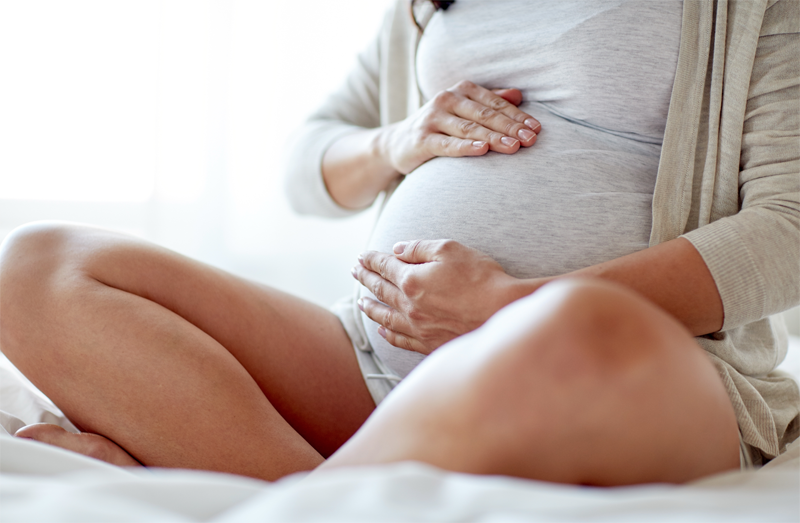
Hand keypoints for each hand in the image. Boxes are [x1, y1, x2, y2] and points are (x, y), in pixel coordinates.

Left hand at [352, 239, 521, 354]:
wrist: (503, 311)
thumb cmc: (481, 277)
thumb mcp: (450, 249)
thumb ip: (419, 248)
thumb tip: (396, 250)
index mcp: (412, 280)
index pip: (385, 266)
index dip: (371, 259)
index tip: (362, 256)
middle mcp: (409, 306)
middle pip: (381, 289)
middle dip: (366, 278)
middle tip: (355, 272)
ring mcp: (418, 327)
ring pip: (385, 317)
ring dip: (370, 307)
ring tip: (360, 302)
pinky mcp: (429, 343)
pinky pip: (400, 339)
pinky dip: (388, 333)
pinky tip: (382, 330)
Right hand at [379, 81, 540, 174]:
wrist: (397, 143)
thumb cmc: (439, 127)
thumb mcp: (464, 111)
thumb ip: (490, 102)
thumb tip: (518, 95)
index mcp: (461, 90)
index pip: (496, 104)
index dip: (518, 116)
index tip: (537, 129)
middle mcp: (446, 99)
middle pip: (485, 115)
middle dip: (511, 128)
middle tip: (532, 140)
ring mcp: (432, 118)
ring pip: (470, 128)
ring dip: (494, 138)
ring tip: (514, 147)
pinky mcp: (421, 139)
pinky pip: (447, 144)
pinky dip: (466, 147)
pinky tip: (482, 149)